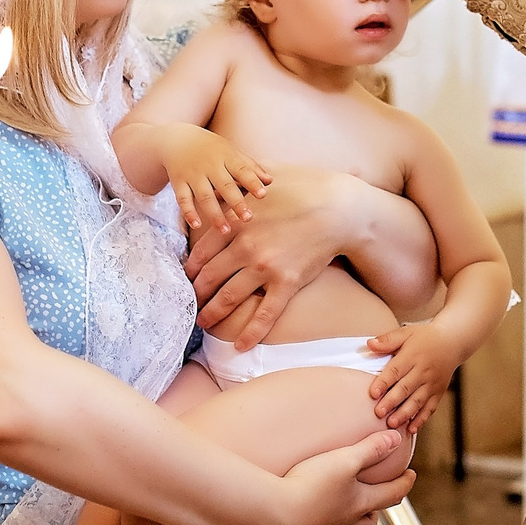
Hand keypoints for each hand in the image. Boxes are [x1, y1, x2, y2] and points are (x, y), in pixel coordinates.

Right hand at [162, 124, 270, 236]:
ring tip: (226, 230)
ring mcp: (193, 174)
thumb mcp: (230, 151)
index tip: (262, 194)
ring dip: (215, 214)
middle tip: (247, 218)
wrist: (177, 138)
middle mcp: (209, 165)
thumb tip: (270, 181)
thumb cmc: (211, 148)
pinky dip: (189, 213)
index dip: (252, 182)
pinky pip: (183, 199)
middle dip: (236, 202)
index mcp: (226, 156)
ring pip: (204, 196)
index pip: (241, 170)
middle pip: (224, 186)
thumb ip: (250, 167)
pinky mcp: (178, 182)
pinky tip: (197, 225)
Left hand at [186, 166, 363, 342]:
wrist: (339, 207)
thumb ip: (239, 182)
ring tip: (203, 323)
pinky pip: (265, 314)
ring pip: (228, 298)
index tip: (186, 277)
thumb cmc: (305, 187)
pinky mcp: (286, 283)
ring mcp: (265, 267)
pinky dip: (251, 333)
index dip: (189, 267)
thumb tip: (224, 178)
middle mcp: (245, 246)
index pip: (201, 251)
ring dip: (212, 314)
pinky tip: (240, 347)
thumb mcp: (264, 177)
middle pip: (208, 277)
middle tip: (188, 303)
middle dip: (194, 293)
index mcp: (235, 222)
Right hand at [268, 429, 414, 524]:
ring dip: (351, 524)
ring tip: (345, 513)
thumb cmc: (311, 487)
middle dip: (377, 512)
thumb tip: (396, 439)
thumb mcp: (344, 461)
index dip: (404, 484)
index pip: (391, 495)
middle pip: (370, 524)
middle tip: (377, 501)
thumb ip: (370, 449)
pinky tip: (312, 520)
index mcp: (360, 504)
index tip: (410, 476)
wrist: (275, 517)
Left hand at [364, 323, 462, 430]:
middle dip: (392, 402)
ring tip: (392, 423)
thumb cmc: (425, 337)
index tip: (373, 393)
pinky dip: (421, 419)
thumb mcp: (406, 333)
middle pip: (405, 388)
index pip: (396, 370)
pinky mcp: (438, 392)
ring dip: (405, 413)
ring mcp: (432, 383)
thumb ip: (388, 340)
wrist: (452, 342)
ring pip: (417, 401)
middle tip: (379, 413)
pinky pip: (430, 407)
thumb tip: (370, 344)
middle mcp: (423, 371)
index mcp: (412, 356)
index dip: (384, 382)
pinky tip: (411, 428)